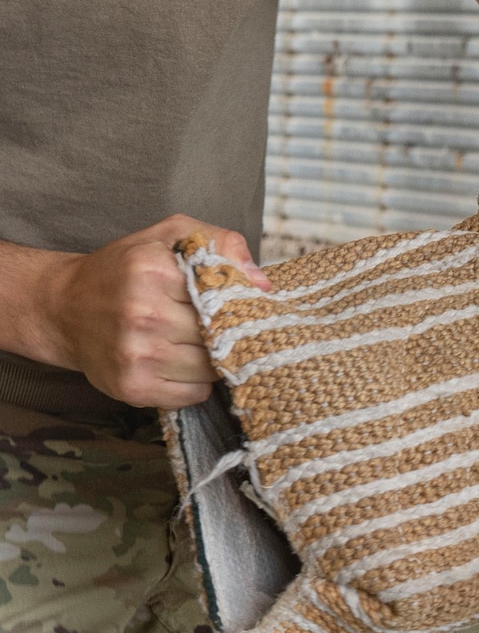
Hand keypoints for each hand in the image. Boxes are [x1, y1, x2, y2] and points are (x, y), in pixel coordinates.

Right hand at [0, 216, 269, 408]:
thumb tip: (262, 284)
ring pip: (212, 370)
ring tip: (190, 344)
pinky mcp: (133, 387)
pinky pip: (195, 395)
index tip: (232, 304)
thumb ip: (219, 244)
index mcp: (152, 269)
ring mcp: (135, 354)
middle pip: (221, 336)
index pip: (225, 296)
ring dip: (211, 362)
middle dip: (225, 334)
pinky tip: (176, 364)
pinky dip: (195, 383)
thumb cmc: (125, 270)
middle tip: (213, 328)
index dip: (236, 303)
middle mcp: (142, 313)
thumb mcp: (167, 237)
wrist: (62, 307)